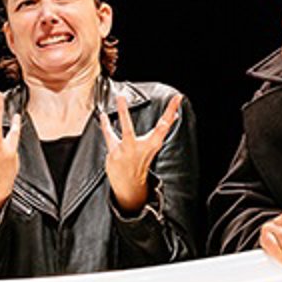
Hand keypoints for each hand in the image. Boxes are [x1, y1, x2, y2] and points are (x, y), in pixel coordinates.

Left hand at [100, 93, 182, 212]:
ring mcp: (129, 150)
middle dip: (162, 119)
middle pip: (156, 130)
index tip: (178, 97)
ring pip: (127, 130)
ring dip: (124, 112)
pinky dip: (105, 125)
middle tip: (164, 105)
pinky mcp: (115, 153)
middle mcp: (144, 146)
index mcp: (153, 143)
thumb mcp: (153, 145)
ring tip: (121, 97)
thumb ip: (161, 129)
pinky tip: (103, 116)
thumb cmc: (141, 159)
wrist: (129, 184)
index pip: (166, 124)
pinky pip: (109, 135)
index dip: (172, 109)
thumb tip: (175, 115)